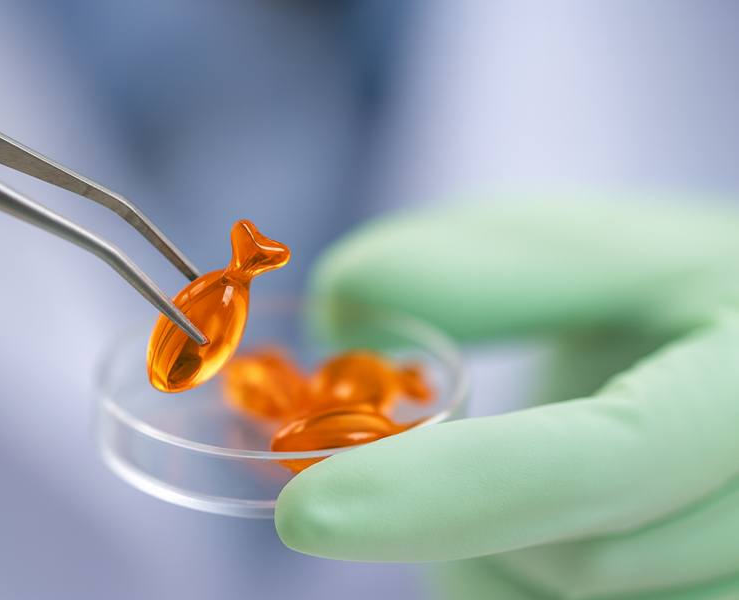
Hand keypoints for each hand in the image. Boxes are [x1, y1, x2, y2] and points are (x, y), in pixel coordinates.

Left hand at [275, 195, 738, 598]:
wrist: (738, 351)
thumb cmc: (670, 288)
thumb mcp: (584, 250)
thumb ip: (471, 269)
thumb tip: (331, 308)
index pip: (602, 459)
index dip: (446, 491)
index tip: (305, 512)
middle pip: (581, 565)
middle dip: (463, 518)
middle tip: (408, 457)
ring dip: (492, 564)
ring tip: (496, 485)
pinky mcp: (715, 597)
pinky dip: (516, 590)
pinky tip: (529, 538)